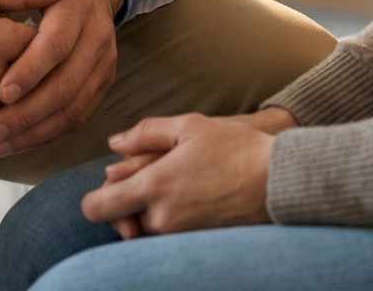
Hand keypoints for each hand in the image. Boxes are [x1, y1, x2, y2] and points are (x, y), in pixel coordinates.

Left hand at [0, 0, 122, 157]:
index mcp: (76, 2)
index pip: (56, 43)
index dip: (30, 69)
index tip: (0, 92)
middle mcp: (97, 33)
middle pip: (68, 82)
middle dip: (30, 111)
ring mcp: (104, 61)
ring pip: (75, 106)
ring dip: (37, 130)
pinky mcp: (102, 82)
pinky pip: (79, 116)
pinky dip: (48, 134)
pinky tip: (18, 142)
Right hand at [0, 0, 71, 147]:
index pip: (46, 44)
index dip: (46, 35)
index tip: (39, 28)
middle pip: (38, 81)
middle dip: (40, 69)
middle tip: (31, 56)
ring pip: (23, 109)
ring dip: (27, 96)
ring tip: (21, 75)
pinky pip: (3, 130)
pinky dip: (8, 116)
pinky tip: (4, 97)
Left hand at [82, 112, 281, 235]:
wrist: (278, 182)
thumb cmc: (235, 148)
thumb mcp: (189, 126)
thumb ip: (145, 133)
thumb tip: (114, 144)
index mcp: (155, 185)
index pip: (98, 208)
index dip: (95, 199)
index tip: (107, 187)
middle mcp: (162, 218)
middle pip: (120, 221)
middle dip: (125, 204)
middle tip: (145, 180)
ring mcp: (179, 237)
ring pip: (144, 229)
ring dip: (147, 212)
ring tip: (173, 186)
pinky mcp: (196, 246)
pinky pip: (167, 237)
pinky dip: (168, 222)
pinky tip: (187, 200)